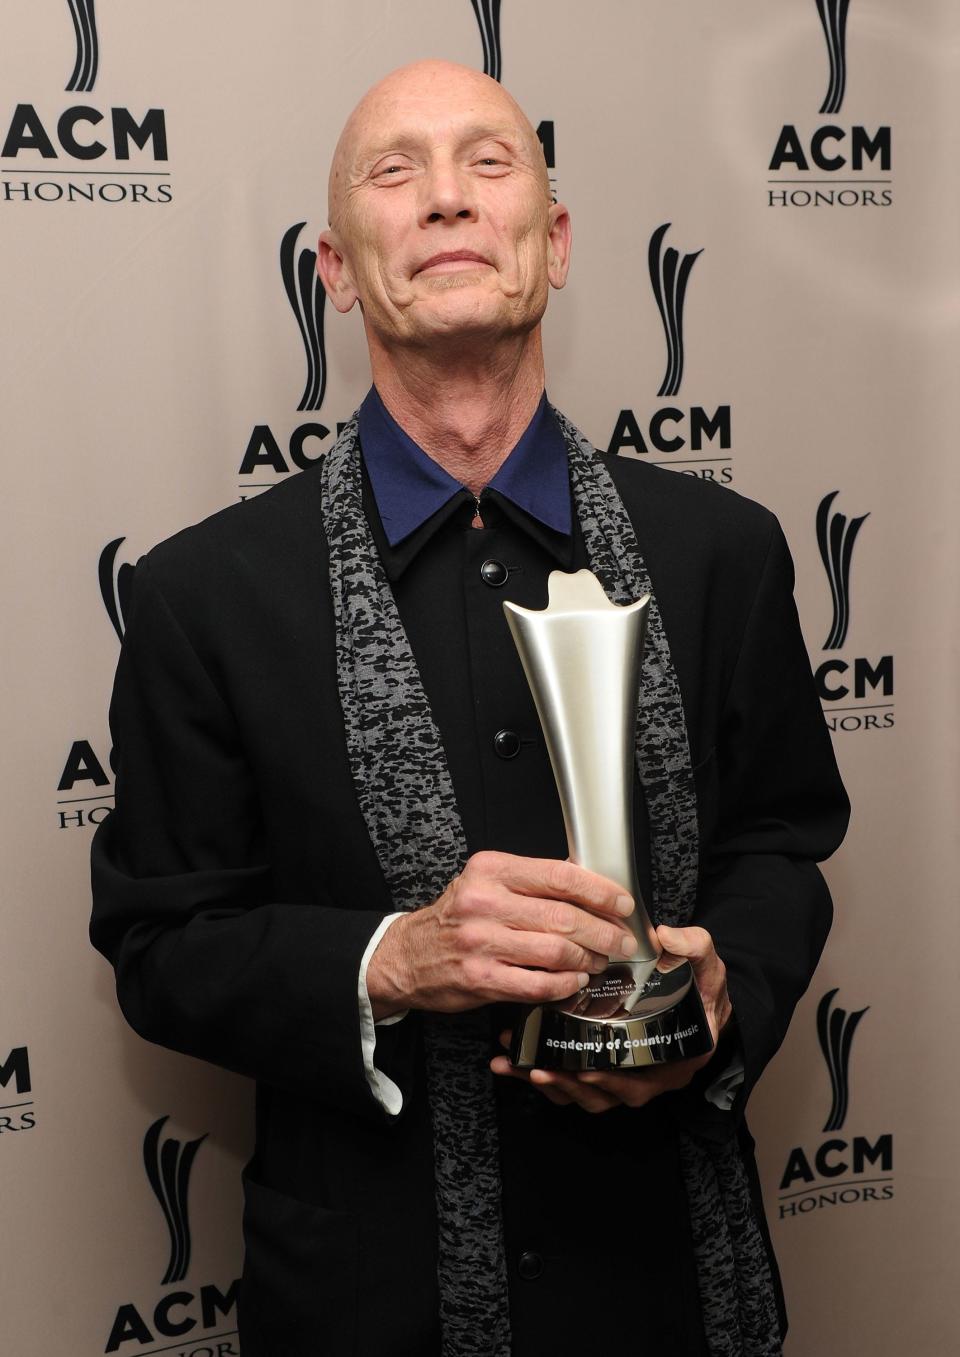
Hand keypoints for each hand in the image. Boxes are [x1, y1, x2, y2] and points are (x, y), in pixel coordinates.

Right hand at [365, 851, 638, 1020]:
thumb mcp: (485, 883)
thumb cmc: (455, 919)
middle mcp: (485, 902)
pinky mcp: (481, 979)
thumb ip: (530, 882)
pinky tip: (574, 981)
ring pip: (557, 952)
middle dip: (604, 932)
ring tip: (598, 961)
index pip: (560, 876)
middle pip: (565, 917)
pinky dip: (565, 985)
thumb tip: (589, 887)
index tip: (621, 903)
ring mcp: (482, 943)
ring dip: (588, 960)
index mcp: (491, 870)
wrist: (406, 956)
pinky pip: (539, 984)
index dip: (600, 891)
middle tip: (621, 940)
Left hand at [490, 923, 731, 1112]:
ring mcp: (622, 1075)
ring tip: (518, 1066)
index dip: (613, 1081)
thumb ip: (693, 947)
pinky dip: (543, 1077)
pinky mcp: (601, 1067)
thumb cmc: (702, 986)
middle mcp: (646, 1076)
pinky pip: (571, 1084)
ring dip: (550, 1085)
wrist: (700, 996)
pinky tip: (514, 1063)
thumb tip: (666, 935)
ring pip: (583, 1095)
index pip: (641, 1083)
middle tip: (539, 1069)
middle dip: (569, 1085)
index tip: (586, 1069)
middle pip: (604, 1096)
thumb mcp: (707, 964)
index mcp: (674, 1061)